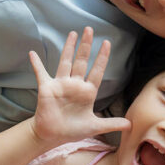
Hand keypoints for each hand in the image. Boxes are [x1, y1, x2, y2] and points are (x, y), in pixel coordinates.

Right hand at [27, 27, 128, 144]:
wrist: (53, 136)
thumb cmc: (73, 130)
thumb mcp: (94, 126)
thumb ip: (111, 124)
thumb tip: (131, 125)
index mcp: (87, 92)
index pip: (97, 71)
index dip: (102, 58)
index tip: (107, 43)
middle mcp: (75, 84)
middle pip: (82, 61)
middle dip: (86, 46)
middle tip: (90, 29)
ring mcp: (60, 85)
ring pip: (66, 62)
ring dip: (68, 48)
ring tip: (73, 33)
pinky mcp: (47, 89)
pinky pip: (41, 74)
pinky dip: (37, 64)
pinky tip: (33, 53)